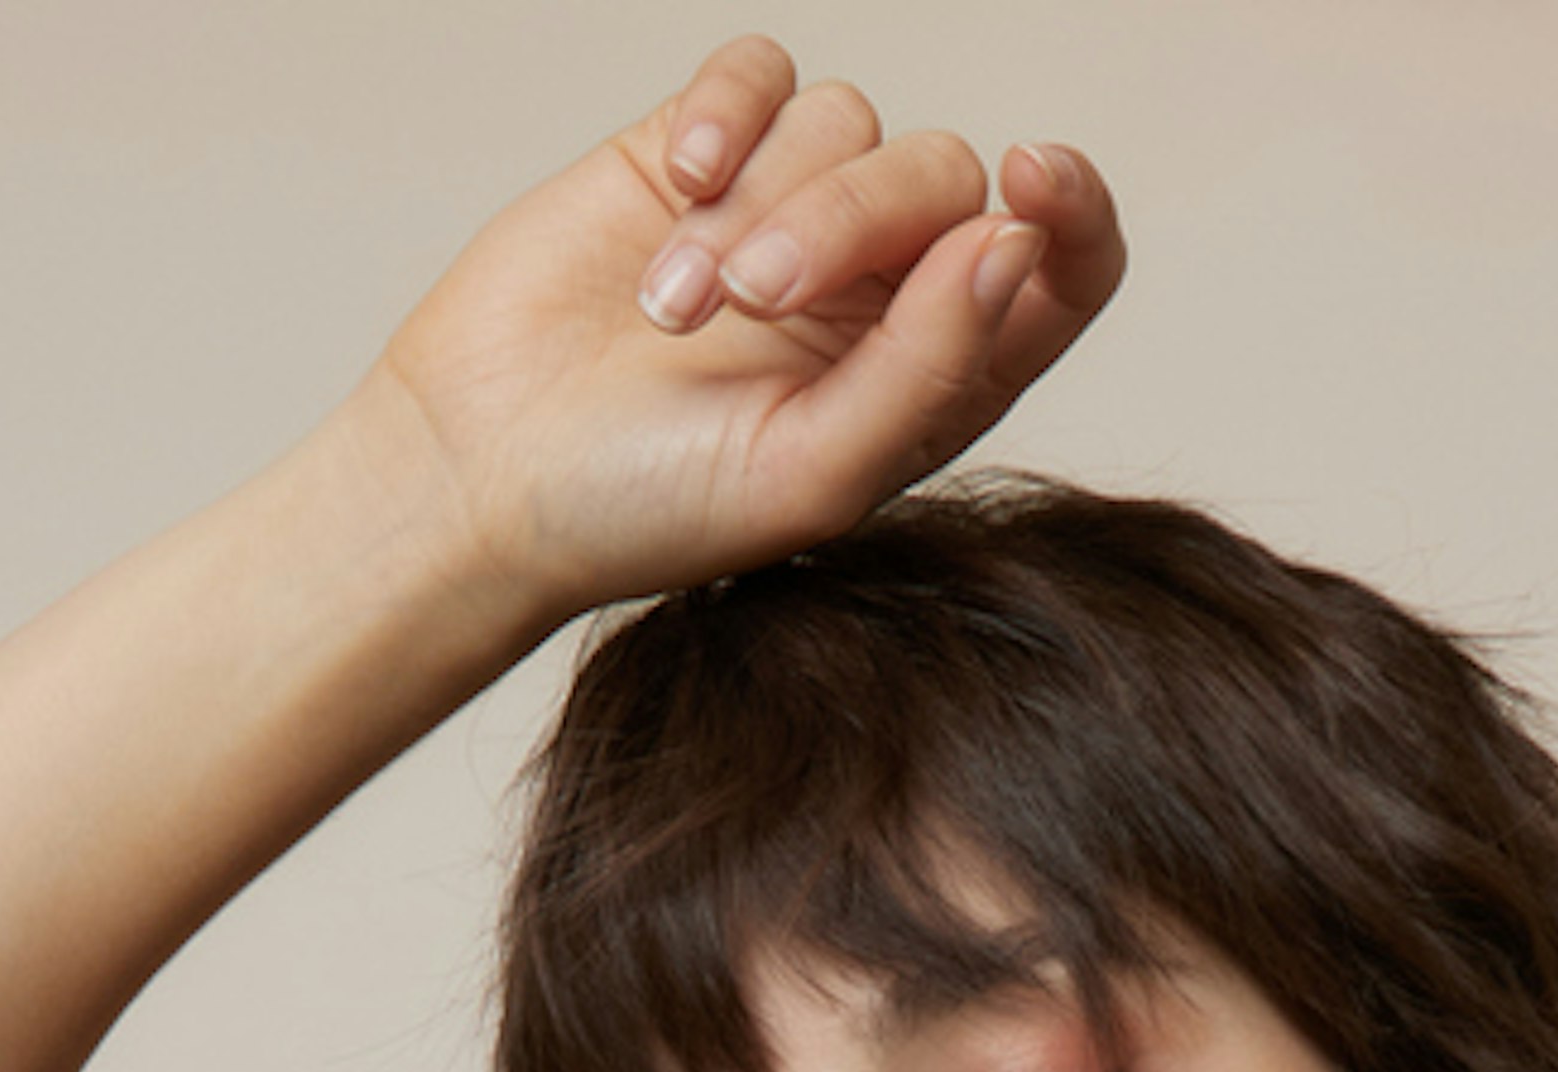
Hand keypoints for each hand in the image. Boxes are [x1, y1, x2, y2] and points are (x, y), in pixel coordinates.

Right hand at [370, 37, 1125, 636]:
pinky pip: (758, 74)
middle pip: (940, 175)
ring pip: (845, 120)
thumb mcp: (808, 475)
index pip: (1061, 269)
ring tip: (676, 305)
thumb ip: (928, 368)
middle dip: (853, 218)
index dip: (1073, 211)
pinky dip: (725, 114)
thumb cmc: (647, 511)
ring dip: (762, 201)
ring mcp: (788, 211)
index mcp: (934, 378)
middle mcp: (877, 288)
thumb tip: (1016, 243)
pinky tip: (675, 189)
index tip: (1028, 184)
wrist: (485, 475)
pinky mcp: (700, 155)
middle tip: (755, 300)